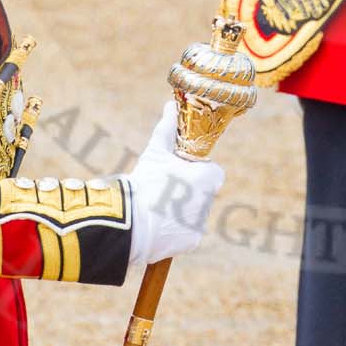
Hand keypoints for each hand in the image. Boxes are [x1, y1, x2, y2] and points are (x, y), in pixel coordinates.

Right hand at [124, 101, 224, 267]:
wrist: (132, 221)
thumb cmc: (146, 181)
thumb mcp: (156, 151)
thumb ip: (168, 128)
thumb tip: (171, 105)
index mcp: (208, 178)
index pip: (213, 173)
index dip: (197, 172)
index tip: (180, 173)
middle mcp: (210, 201)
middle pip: (203, 193)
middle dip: (189, 192)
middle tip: (165, 191)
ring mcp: (201, 223)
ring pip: (195, 213)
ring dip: (182, 211)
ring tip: (158, 208)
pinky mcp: (192, 241)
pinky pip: (187, 233)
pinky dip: (176, 230)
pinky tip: (159, 225)